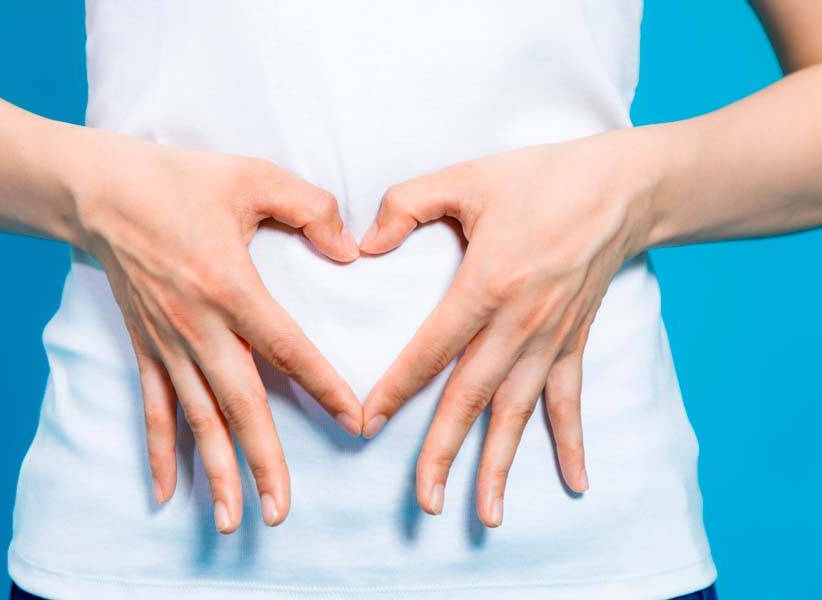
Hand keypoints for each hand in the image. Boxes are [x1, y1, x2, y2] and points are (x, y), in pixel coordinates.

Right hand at [70, 131, 362, 532]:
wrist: (100, 190)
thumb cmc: (179, 179)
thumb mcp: (253, 177)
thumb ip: (310, 208)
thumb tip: (350, 250)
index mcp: (230, 285)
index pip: (287, 349)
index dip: (323, 387)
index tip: (353, 422)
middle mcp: (197, 325)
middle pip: (238, 404)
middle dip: (263, 460)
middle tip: (280, 510)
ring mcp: (167, 342)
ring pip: (197, 418)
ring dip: (216, 471)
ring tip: (234, 519)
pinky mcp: (145, 346)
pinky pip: (154, 407)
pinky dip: (160, 451)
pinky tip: (167, 492)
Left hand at [359, 128, 658, 526]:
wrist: (622, 187)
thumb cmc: (541, 179)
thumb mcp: (467, 177)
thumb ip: (407, 204)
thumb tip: (364, 244)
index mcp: (488, 284)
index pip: (430, 350)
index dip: (395, 389)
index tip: (366, 424)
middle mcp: (520, 323)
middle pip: (472, 398)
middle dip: (444, 452)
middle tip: (425, 501)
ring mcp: (551, 339)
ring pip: (518, 412)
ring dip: (501, 464)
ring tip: (486, 515)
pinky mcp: (574, 342)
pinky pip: (570, 400)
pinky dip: (571, 442)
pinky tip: (575, 483)